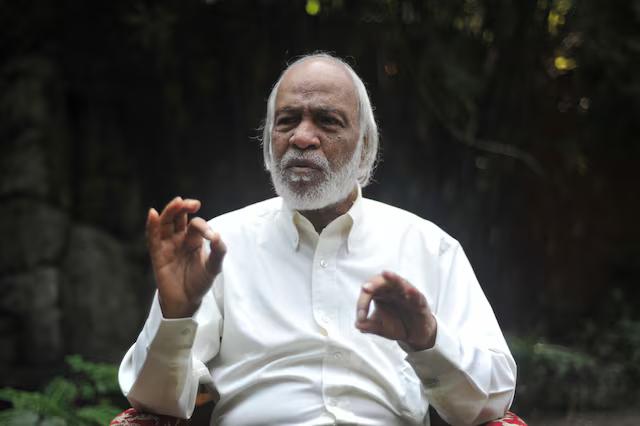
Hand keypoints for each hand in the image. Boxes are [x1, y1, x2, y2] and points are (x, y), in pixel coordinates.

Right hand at [146, 197, 226, 317]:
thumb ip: (218, 252)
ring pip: (165, 223)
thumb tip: (217, 236)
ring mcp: (167, 245)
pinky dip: (152, 225)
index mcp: (194, 239)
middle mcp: (179, 238)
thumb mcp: (214, 267)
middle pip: (178, 216)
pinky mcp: (157, 254)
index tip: (213, 238)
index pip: (196, 225)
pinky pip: (153, 237)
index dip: (204, 227)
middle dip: (184, 207)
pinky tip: (153, 214)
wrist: (187, 301)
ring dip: (170, 211)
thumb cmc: (200, 282)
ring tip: (178, 202)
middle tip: (193, 204)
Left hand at [355, 270, 436, 350]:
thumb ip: (369, 326)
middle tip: (365, 288)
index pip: (368, 292)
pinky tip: (408, 291)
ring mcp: (406, 295)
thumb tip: (358, 324)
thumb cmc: (396, 325)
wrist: (414, 335)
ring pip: (400, 283)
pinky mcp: (420, 303)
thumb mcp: (380, 328)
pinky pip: (417, 296)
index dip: (362, 303)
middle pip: (382, 281)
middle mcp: (393, 291)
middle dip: (374, 283)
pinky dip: (413, 293)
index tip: (361, 317)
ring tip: (385, 274)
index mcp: (380, 294)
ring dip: (393, 278)